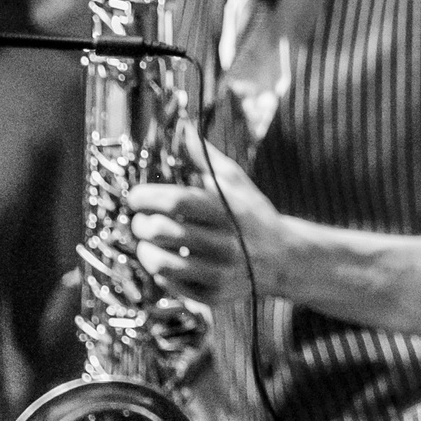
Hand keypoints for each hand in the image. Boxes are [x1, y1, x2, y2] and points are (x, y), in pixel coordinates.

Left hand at [128, 148, 283, 306]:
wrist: (284, 257)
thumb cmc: (251, 213)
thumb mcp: (234, 181)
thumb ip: (203, 156)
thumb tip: (180, 126)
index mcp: (228, 209)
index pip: (178, 201)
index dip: (148, 197)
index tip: (135, 196)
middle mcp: (225, 241)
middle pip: (164, 232)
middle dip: (142, 224)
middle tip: (140, 221)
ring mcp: (220, 271)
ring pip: (163, 263)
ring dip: (145, 251)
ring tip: (147, 243)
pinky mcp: (214, 294)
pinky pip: (172, 285)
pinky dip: (161, 272)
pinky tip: (166, 261)